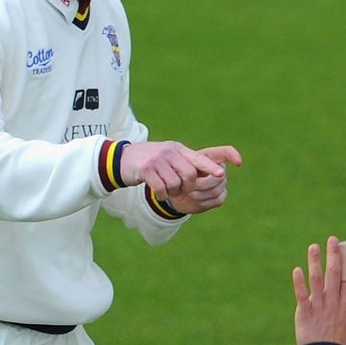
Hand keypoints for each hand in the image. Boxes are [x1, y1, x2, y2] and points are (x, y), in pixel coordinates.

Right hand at [120, 141, 243, 214]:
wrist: (123, 160)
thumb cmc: (151, 161)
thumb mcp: (169, 157)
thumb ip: (186, 163)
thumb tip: (209, 173)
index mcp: (179, 149)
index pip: (199, 158)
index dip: (211, 167)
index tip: (222, 174)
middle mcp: (170, 152)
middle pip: (190, 175)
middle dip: (187, 187)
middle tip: (179, 190)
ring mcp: (157, 160)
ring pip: (175, 184)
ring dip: (172, 192)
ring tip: (166, 190)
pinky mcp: (146, 169)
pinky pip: (161, 188)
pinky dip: (162, 195)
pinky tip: (158, 193)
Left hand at [293, 236, 345, 344]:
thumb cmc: (342, 343)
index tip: (345, 248)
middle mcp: (332, 303)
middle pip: (333, 275)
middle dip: (333, 256)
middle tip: (332, 240)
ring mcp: (318, 307)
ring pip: (317, 281)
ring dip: (315, 263)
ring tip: (313, 247)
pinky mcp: (304, 312)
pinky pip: (301, 295)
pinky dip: (299, 282)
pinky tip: (297, 269)